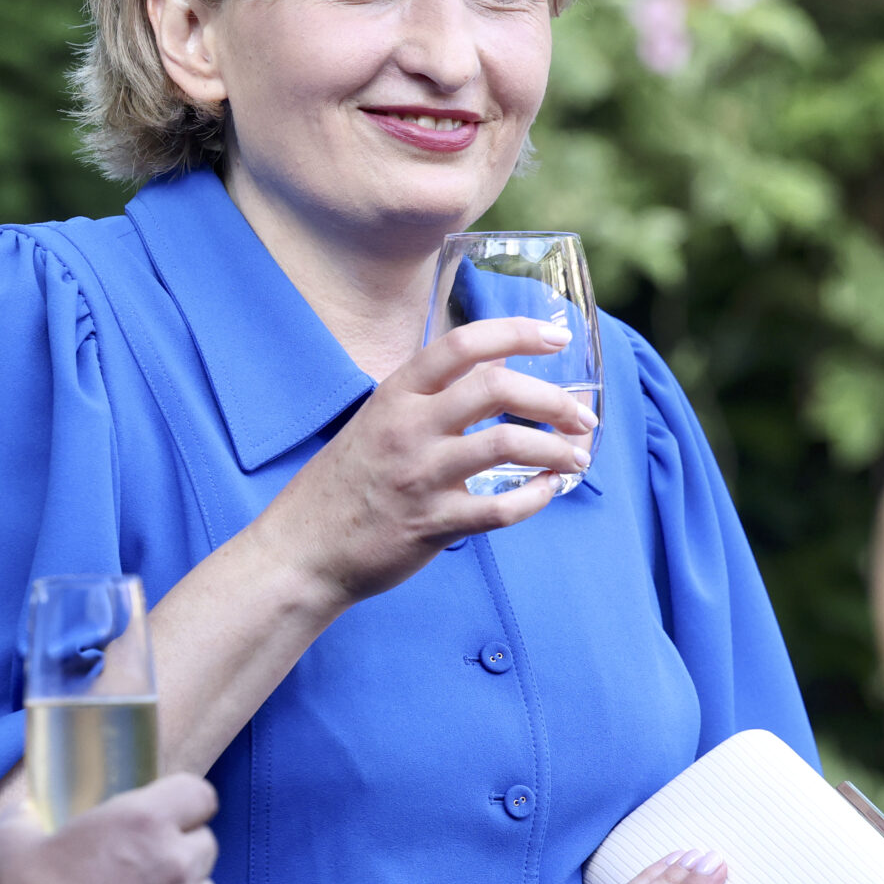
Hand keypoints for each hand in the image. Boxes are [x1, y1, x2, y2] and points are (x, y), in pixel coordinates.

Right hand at [0, 774, 220, 883]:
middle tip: (139, 868)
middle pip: (204, 846)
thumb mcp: (7, 849)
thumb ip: (23, 820)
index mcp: (143, 824)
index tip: (163, 815)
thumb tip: (25, 813)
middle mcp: (177, 867)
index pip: (198, 794)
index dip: (182, 803)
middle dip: (178, 852)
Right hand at [248, 318, 596, 609]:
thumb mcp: (377, 421)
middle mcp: (409, 428)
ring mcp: (421, 476)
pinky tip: (548, 493)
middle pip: (496, 388)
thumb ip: (431, 394)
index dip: (517, 332)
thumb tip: (494, 362)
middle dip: (552, 398)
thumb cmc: (345, 484)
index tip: (555, 337)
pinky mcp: (433, 524)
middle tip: (581, 414)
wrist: (302, 550)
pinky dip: (535, 499)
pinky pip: (500, 508)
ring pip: (507, 445)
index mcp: (396, 395)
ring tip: (578, 457)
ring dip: (556, 450)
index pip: (462, 344)